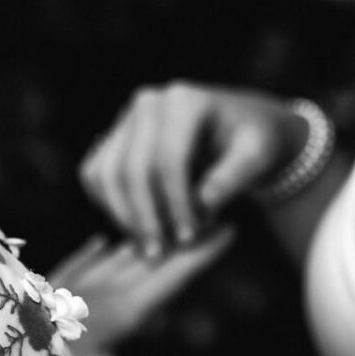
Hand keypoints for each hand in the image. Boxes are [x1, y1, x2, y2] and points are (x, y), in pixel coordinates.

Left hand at [49, 229, 232, 355]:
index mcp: (127, 308)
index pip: (176, 272)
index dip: (204, 251)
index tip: (232, 225)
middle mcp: (104, 290)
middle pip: (152, 257)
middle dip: (182, 236)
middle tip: (210, 214)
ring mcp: (73, 286)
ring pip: (118, 255)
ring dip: (146, 240)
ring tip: (168, 222)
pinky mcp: (46, 290)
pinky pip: (79, 263)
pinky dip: (96, 252)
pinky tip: (102, 241)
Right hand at [80, 82, 304, 253]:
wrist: (246, 126)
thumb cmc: (257, 141)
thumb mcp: (257, 157)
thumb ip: (230, 181)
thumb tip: (201, 210)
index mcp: (184, 101)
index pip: (169, 161)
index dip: (176, 204)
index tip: (189, 239)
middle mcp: (148, 103)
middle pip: (132, 169)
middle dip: (146, 217)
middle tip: (162, 254)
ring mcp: (127, 118)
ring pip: (106, 173)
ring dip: (124, 216)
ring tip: (149, 248)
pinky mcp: (116, 136)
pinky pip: (97, 174)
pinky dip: (110, 205)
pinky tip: (136, 230)